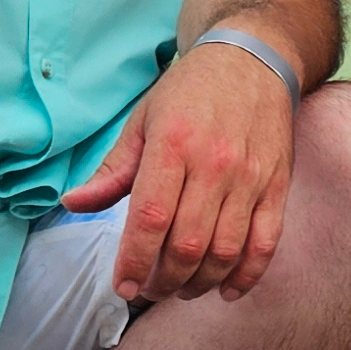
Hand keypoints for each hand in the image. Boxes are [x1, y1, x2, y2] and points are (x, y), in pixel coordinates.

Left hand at [64, 37, 297, 301]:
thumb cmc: (191, 92)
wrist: (254, 60)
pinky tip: (225, 289)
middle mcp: (214, 164)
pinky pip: (266, 243)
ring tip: (180, 288)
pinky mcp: (277, 186)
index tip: (123, 287)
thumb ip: (112, 170)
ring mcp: (250, 178)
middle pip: (187, 244)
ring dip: (199, 283)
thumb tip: (72, 205)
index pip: (149, 218)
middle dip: (163, 281)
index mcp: (172, 145)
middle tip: (149, 289)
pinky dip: (246, 275)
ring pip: (225, 251)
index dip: (134, 262)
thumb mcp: (142, 121)